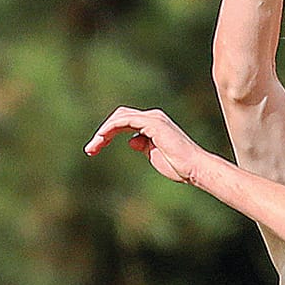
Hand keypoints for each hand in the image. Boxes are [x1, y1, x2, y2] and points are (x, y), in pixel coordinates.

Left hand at [86, 106, 212, 185]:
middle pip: (120, 117)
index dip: (108, 134)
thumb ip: (142, 146)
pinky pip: (125, 121)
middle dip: (103, 132)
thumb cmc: (178, 166)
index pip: (125, 122)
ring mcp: (153, 119)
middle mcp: (153, 117)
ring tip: (92, 147)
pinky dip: (111, 128)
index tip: (95, 150)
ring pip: (120, 117)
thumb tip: (131, 141)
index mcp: (153, 124)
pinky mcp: (152, 123)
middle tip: (90, 149)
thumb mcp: (153, 155)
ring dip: (103, 132)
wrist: (193, 168)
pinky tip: (102, 138)